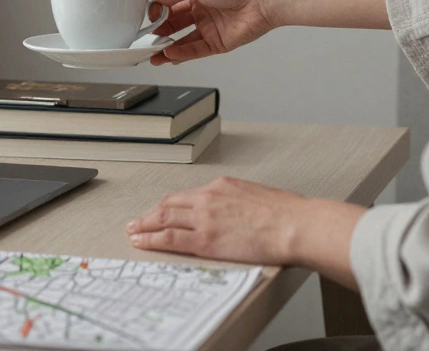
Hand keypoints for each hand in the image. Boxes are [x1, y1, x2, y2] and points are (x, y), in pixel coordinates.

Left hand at [125, 176, 305, 265]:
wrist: (295, 224)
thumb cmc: (287, 214)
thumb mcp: (258, 196)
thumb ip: (239, 202)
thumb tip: (239, 212)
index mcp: (222, 186)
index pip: (186, 196)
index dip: (169, 205)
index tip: (162, 211)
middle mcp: (208, 198)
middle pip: (169, 205)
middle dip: (150, 214)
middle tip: (138, 221)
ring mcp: (204, 218)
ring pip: (163, 219)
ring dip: (144, 225)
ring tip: (133, 232)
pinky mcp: (205, 239)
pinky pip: (169, 238)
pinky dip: (151, 240)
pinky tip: (141, 242)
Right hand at [146, 0, 276, 64]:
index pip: (170, 5)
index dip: (157, 11)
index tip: (147, 16)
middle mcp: (202, 11)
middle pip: (175, 24)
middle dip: (159, 31)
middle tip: (145, 39)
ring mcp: (210, 28)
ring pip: (183, 41)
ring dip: (167, 48)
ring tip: (152, 54)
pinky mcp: (219, 43)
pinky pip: (196, 50)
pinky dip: (182, 54)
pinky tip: (169, 54)